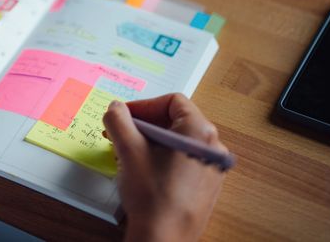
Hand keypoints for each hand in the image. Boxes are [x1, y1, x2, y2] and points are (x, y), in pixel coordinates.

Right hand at [103, 94, 226, 241]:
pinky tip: (143, 170)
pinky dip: (162, 158)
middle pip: (175, 121)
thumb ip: (119, 120)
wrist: (162, 239)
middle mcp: (213, 147)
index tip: (124, 116)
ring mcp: (212, 168)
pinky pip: (184, 160)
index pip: (172, 102)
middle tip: (121, 133)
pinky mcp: (206, 186)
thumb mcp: (128, 149)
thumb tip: (116, 108)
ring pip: (178, 142)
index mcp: (200, 132)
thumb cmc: (151, 195)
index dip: (143, 105)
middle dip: (144, 125)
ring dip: (150, 142)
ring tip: (128, 153)